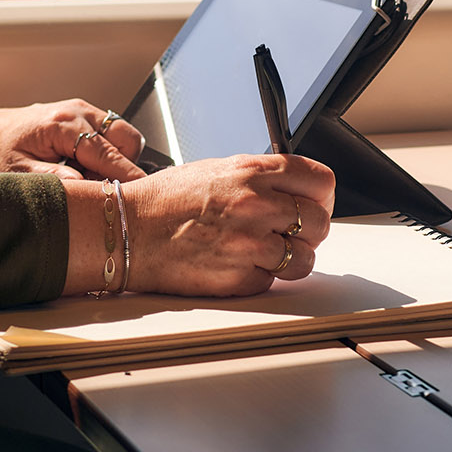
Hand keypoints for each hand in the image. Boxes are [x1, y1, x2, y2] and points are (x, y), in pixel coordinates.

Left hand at [0, 99, 145, 180]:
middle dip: (125, 166)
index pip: (108, 154)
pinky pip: (112, 133)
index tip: (140, 196)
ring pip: (125, 134)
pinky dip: (108, 152)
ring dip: (117, 159)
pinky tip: (84, 166)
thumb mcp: (17, 171)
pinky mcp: (86, 114)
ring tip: (88, 176)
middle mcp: (79, 112)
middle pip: (128, 139)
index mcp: (63, 126)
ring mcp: (84, 110)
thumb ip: (52, 178)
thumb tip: (82, 186)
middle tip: (102, 187)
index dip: (127, 176)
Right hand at [63, 154, 334, 296]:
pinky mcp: (240, 276)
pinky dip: (261, 278)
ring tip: (264, 253)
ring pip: (305, 258)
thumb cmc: (166, 202)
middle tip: (289, 235)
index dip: (322, 198)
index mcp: (253, 171)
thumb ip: (261, 178)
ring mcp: (250, 242)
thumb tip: (294, 191)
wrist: (129, 231)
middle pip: (319, 222)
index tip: (315, 205)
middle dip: (308, 232)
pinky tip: (238, 265)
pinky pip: (273, 281)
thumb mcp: (218, 170)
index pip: (321, 181)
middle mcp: (256, 204)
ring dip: (291, 260)